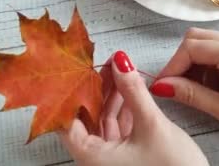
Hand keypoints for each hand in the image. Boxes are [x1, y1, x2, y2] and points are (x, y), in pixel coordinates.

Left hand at [58, 51, 207, 165]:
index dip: (72, 92)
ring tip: (120, 71)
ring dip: (111, 97)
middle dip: (96, 89)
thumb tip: (121, 63)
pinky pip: (117, 130)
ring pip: (103, 122)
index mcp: (90, 157)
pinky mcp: (127, 159)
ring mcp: (111, 160)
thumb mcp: (152, 124)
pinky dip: (123, 110)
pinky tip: (130, 91)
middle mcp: (96, 160)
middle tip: (107, 64)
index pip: (67, 120)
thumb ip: (134, 91)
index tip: (80, 68)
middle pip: (86, 118)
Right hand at [150, 28, 218, 161]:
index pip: (191, 47)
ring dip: (198, 65)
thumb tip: (162, 86)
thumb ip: (192, 94)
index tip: (162, 87)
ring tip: (198, 94)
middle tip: (176, 88)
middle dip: (183, 61)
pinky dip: (213, 68)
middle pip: (199, 38)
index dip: (172, 66)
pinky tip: (215, 90)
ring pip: (211, 45)